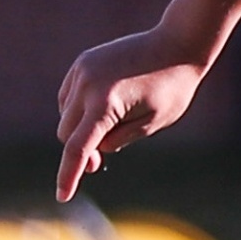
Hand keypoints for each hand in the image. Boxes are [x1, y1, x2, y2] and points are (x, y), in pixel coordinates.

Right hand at [53, 27, 206, 201]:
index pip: (78, 148)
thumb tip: (91, 151)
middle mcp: (88, 85)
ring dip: (79, 129)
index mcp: (105, 103)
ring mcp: (82, 70)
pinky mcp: (83, 63)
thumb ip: (118, 140)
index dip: (68, 175)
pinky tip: (101, 111)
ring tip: (113, 127)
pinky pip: (68, 96)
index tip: (63, 196)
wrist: (177, 43)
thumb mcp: (150, 124)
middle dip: (79, 151)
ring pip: (65, 115)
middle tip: (100, 163)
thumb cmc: (172, 88)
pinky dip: (77, 110)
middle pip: (66, 133)